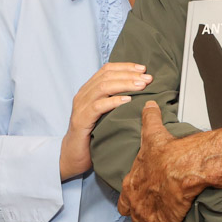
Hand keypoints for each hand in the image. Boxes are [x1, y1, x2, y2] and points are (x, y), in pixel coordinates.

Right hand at [60, 63, 150, 179]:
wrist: (73, 155)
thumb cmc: (93, 134)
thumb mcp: (105, 113)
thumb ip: (115, 100)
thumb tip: (140, 90)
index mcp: (89, 90)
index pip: (107, 69)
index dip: (126, 66)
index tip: (143, 68)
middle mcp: (83, 95)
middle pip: (107, 76)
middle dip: (129, 74)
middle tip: (148, 78)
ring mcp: (81, 107)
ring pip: (103, 87)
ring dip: (125, 84)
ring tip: (141, 86)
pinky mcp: (81, 120)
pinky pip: (98, 106)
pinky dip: (114, 101)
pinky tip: (127, 100)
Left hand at [118, 102, 203, 221]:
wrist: (184, 166)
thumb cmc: (167, 151)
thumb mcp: (153, 132)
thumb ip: (148, 119)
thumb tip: (149, 106)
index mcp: (131, 184)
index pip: (123, 201)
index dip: (130, 201)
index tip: (138, 200)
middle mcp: (137, 203)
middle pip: (133, 217)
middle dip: (141, 217)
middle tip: (151, 213)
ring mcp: (150, 215)